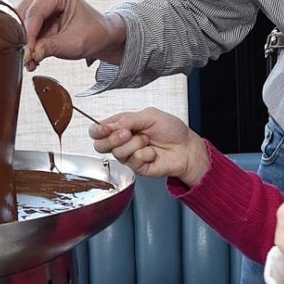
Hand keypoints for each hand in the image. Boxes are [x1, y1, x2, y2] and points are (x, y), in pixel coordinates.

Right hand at [20, 0, 125, 69]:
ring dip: (24, 43)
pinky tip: (33, 55)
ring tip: (33, 60)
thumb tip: (30, 54)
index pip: (35, 14)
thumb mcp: (74, 44)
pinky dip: (26, 42)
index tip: (27, 56)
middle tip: (29, 61)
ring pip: (18, 22)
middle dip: (25, 40)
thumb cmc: (92, 33)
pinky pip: (21, 26)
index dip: (29, 36)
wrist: (98, 33)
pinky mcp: (32, 9)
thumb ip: (51, 47)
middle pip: (23, 17)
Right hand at [90, 109, 209, 186]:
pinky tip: (153, 152)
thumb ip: (127, 119)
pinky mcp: (136, 168)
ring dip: (135, 144)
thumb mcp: (149, 115)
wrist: (186, 147)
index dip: (97, 130)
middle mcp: (122, 141)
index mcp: (122, 126)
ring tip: (148, 141)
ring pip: (117, 152)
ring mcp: (128, 155)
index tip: (105, 128)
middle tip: (128, 133)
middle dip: (113, 138)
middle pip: (100, 145)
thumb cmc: (171, 130)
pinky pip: (133, 160)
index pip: (98, 130)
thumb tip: (109, 125)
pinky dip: (145, 154)